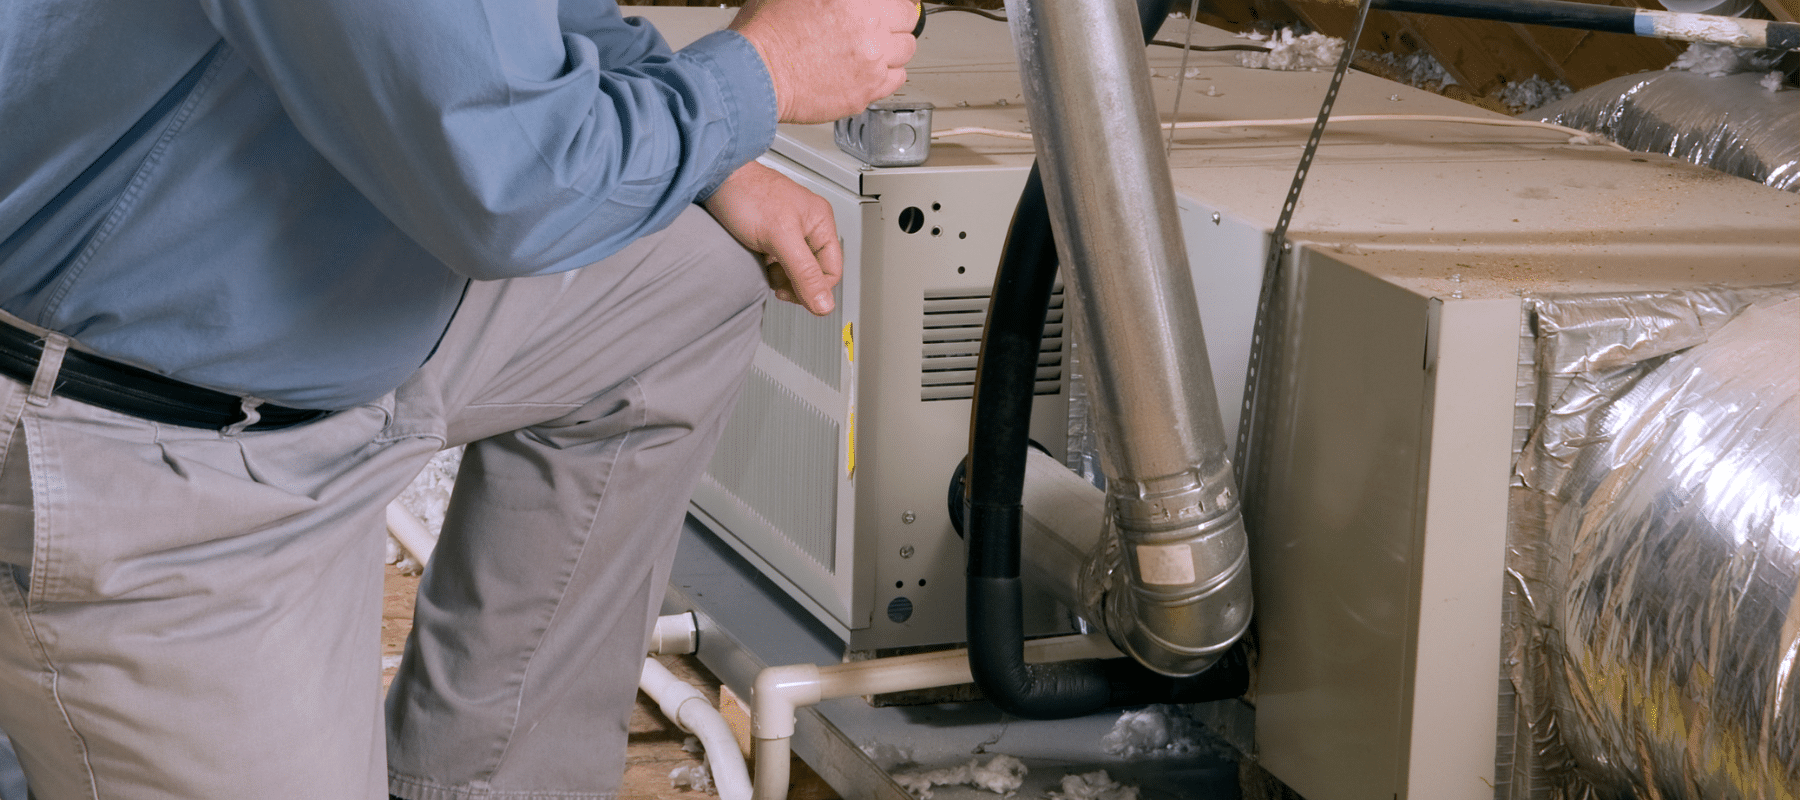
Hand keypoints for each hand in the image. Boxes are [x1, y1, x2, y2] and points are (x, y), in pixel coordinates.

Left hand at [703, 162, 843, 315]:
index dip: (815, 289)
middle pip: (813, 272)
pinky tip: (758, 261)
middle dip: (795, 283)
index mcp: (821, 222)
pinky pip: (778, 263)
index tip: (794, 296)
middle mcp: (808, 226)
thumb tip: (824, 304)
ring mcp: (788, 231)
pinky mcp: (769, 236)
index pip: (831, 271)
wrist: (715, 179)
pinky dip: (769, 269)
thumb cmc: (747, 193)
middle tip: (777, 283)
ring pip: (794, 270)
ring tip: (766, 267)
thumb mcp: (780, 237)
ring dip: (781, 277)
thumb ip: (804, 272)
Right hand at [730, 0, 918, 123]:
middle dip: (894, 24)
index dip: (892, 5)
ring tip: (870, 51)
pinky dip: (885, 76)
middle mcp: (870, 30)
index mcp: (857, 1)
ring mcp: (871, 63)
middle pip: (908, 23)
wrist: (755, 77)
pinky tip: (866, 71)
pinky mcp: (866, 93)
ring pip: (905, 54)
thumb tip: (847, 3)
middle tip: (878, 29)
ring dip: (891, 50)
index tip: (887, 9)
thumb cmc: (767, 34)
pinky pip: (895, 81)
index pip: (900, 1)